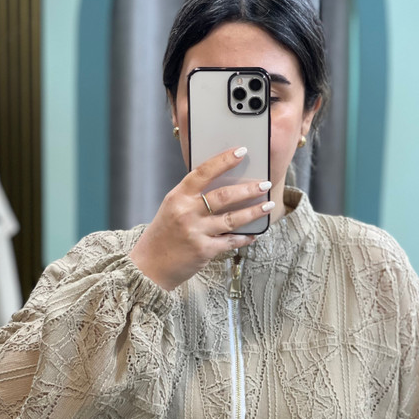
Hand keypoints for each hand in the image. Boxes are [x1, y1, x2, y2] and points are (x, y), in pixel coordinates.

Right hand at [129, 147, 273, 290]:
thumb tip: (225, 186)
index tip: (242, 151)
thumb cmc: (164, 235)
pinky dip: (245, 237)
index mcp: (178, 196)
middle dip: (249, 189)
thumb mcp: (172, 209)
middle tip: (265, 184)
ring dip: (254, 212)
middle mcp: (186, 212)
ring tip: (268, 205)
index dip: (224, 160)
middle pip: (224, 196)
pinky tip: (254, 234)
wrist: (150, 266)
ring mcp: (195, 232)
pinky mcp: (204, 251)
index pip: (203, 172)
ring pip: (232, 219)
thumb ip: (192, 197)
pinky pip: (231, 241)